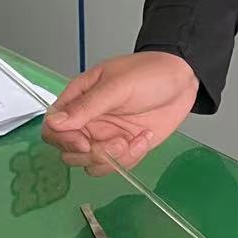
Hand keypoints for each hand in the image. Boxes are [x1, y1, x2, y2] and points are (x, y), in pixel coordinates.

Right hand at [41, 51, 198, 175]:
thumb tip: (54, 122)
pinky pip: (117, 165)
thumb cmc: (149, 72)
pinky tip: (144, 138)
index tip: (85, 142)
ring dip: (113, 159)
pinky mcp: (125, 147)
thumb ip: (87, 106)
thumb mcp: (117, 86)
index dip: (64, 140)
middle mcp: (89, 121)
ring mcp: (106, 136)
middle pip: (69, 152)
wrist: (183, 80)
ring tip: (133, 140)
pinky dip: (131, 158)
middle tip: (117, 142)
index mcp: (79, 99)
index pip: (53, 127)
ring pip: (91, 164)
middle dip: (92, 154)